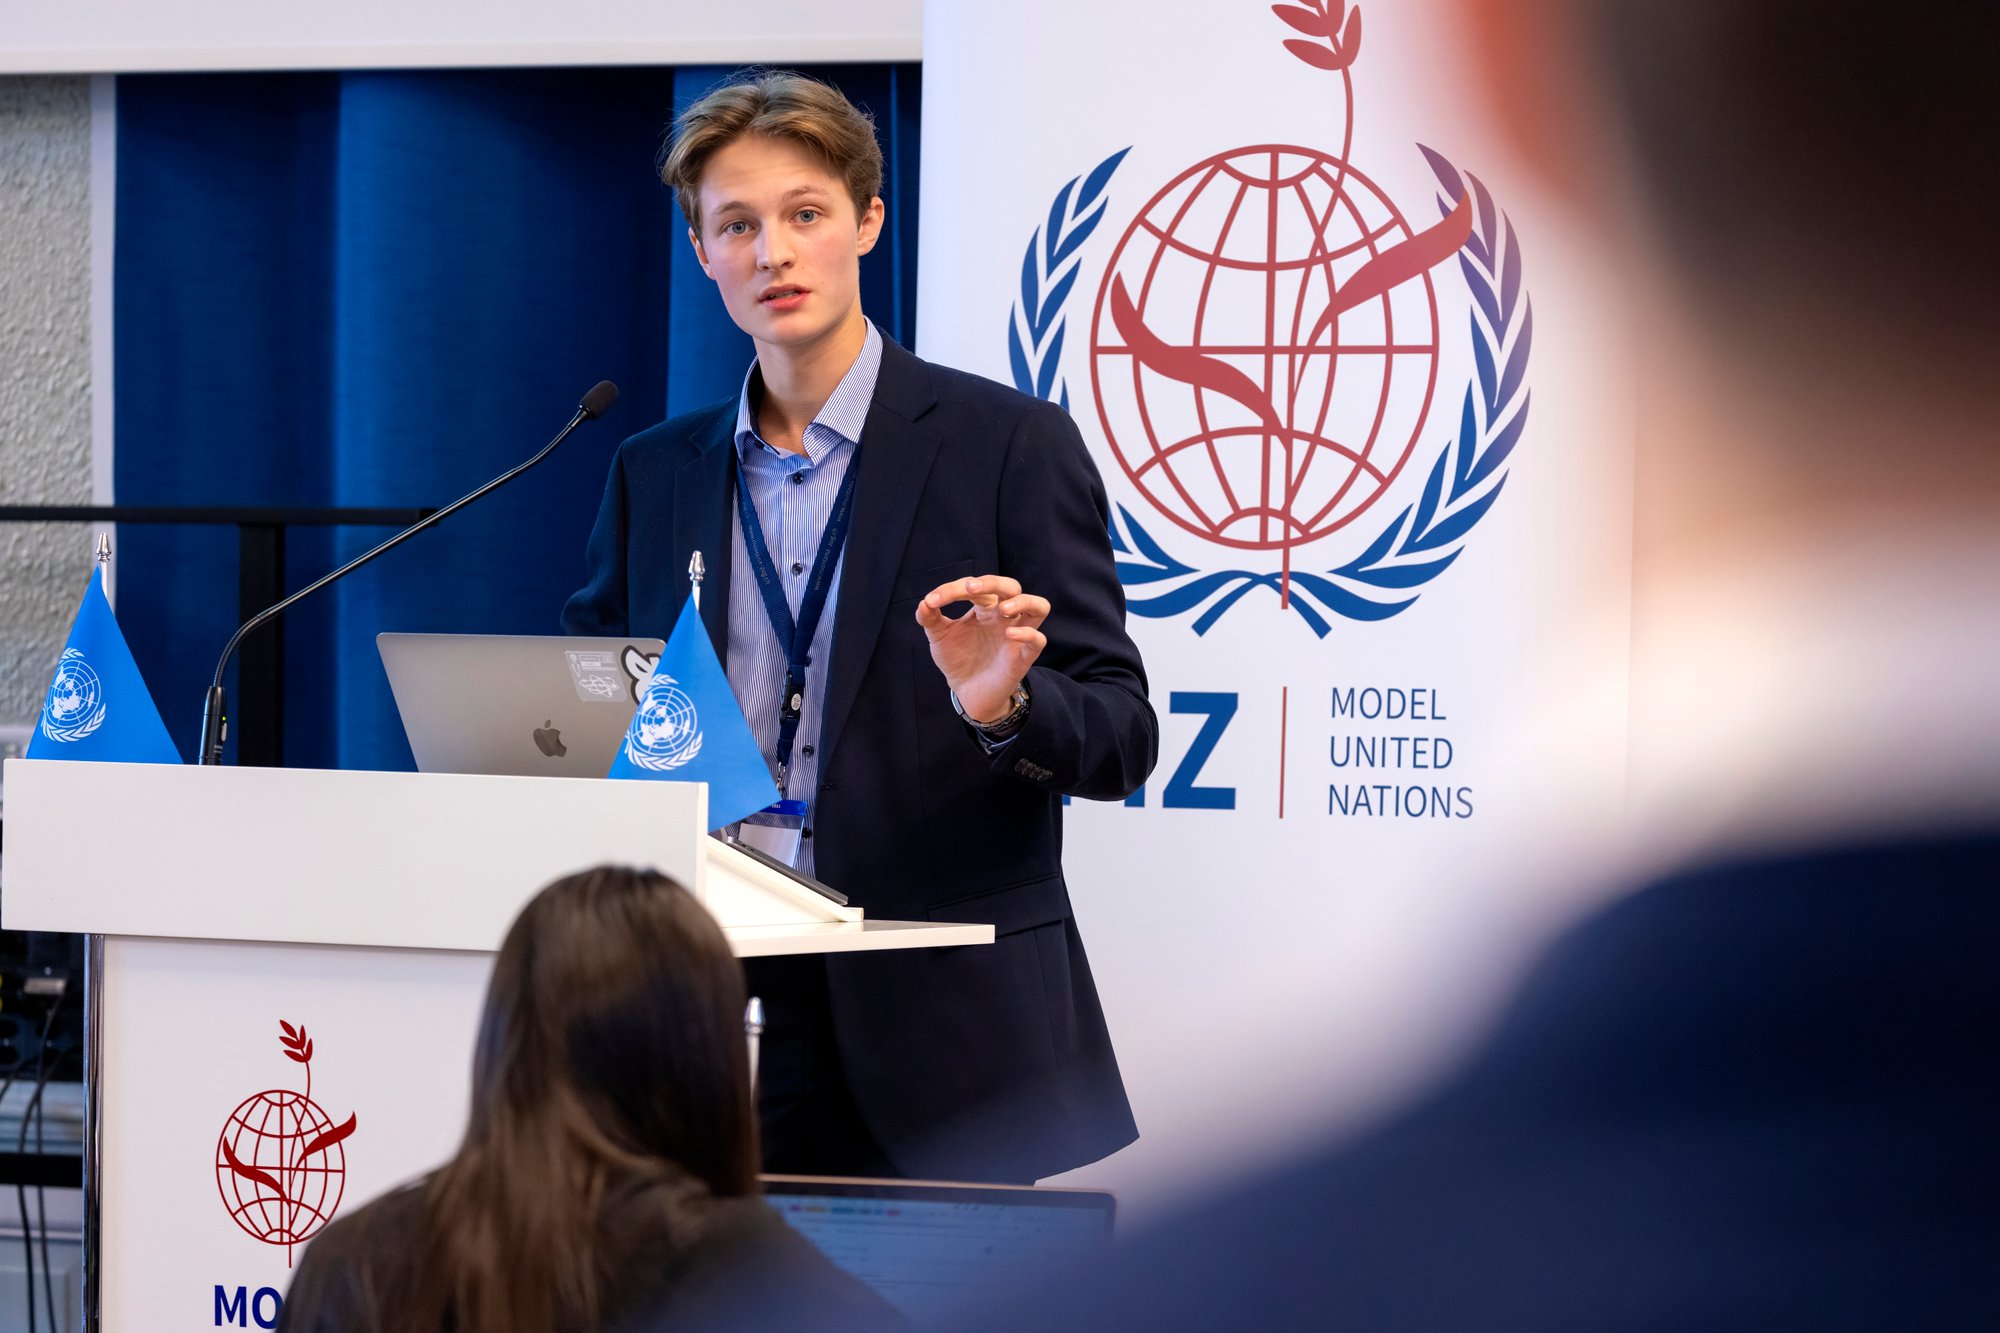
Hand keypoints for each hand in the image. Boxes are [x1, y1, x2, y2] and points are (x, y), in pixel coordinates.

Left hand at [914, 575, 1048, 722]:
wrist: (967, 692)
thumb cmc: (958, 659)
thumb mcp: (939, 637)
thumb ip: (930, 619)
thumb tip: (924, 602)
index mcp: (984, 608)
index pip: (976, 588)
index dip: (953, 589)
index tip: (933, 601)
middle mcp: (1003, 617)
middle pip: (1011, 587)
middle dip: (993, 582)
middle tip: (971, 589)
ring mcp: (1016, 634)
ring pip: (1039, 606)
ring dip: (1022, 602)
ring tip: (1003, 609)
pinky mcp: (1023, 656)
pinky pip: (1038, 639)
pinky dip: (1028, 634)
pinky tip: (1010, 634)